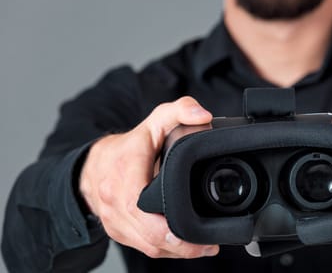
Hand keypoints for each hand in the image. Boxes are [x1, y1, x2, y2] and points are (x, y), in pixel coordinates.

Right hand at [79, 97, 219, 258]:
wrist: (93, 166)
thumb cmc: (129, 145)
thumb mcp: (155, 120)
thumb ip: (181, 111)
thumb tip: (204, 116)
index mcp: (124, 173)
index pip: (140, 207)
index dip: (164, 225)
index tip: (188, 231)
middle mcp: (115, 200)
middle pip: (146, 234)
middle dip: (178, 245)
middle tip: (206, 245)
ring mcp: (115, 219)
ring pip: (146, 246)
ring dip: (175, 251)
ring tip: (203, 247)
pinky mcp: (118, 231)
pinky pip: (142, 247)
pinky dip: (164, 250)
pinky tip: (183, 247)